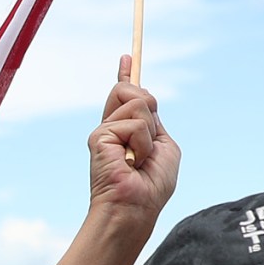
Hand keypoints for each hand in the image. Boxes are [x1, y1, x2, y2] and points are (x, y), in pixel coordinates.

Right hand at [89, 58, 177, 223]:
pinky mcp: (99, 137)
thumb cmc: (151, 186)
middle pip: (134, 91)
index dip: (126, 76)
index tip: (126, 56)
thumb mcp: (164, 146)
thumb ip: (153, 122)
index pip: (126, 97)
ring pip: (138, 103)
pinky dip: (142, 144)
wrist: (135, 208)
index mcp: (128, 131)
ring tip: (138, 160)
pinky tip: (130, 163)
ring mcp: (104, 131)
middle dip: (149, 108)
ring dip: (148, 135)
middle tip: (146, 144)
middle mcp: (113, 128)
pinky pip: (135, 123)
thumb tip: (143, 96)